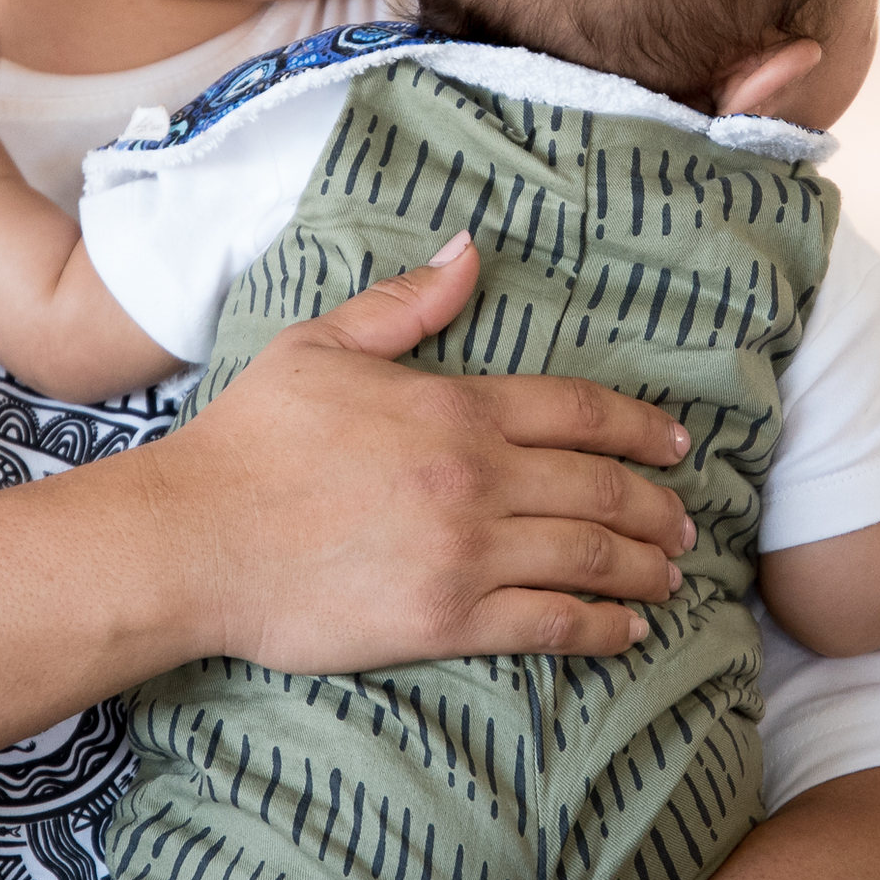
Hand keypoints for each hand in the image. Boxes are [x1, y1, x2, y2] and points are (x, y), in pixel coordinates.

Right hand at [148, 233, 697, 674]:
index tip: (676, 443)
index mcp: (455, 405)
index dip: (641, 428)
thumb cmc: (250, 439)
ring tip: (669, 573)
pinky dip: (602, 628)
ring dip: (644, 567)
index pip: (580, 411)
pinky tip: (626, 630)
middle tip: (685, 520)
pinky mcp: (444, 620)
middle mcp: (476, 476)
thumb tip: (472, 249)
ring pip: (590, 557)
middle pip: (601, 488)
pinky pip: (550, 624)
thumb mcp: (323, 343)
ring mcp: (465, 552)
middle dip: (658, 505)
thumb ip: (408, 303)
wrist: (194, 538)